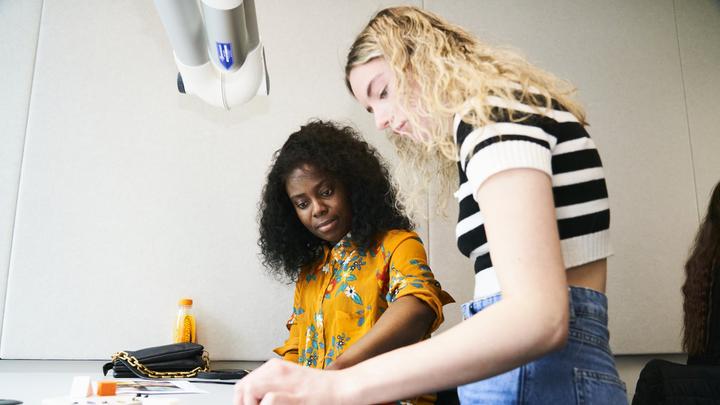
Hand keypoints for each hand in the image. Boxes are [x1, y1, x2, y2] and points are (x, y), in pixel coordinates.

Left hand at [233, 358, 350, 404]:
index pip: (243, 384)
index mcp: (275, 368)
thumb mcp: (292, 382)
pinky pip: (270, 400)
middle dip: (244, 403)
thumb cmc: (321, 388)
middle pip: (243, 387)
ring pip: (251, 391)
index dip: (241, 401)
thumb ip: (272, 387)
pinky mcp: (296, 397)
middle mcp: (278, 372)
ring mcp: (287, 384)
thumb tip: (255, 399)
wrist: (344, 387)